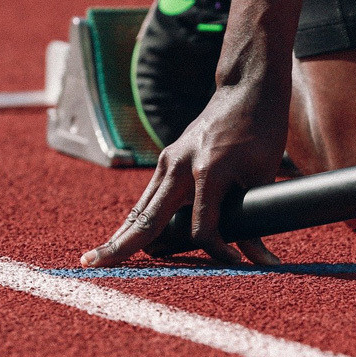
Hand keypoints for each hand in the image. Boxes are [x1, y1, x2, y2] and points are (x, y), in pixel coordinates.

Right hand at [80, 83, 288, 266]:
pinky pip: (149, 196)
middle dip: (122, 246)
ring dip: (123, 234)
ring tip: (98, 259)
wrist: (247, 90)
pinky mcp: (168, 159)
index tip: (237, 264)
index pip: (202, 228)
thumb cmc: (261, 130)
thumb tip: (258, 258)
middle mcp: (180, 166)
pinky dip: (138, 219)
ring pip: (141, 208)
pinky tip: (124, 237)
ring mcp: (169, 161)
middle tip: (92, 266)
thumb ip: (255, 216)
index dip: (219, 252)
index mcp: (208, 171)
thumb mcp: (263, 175)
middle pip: (147, 218)